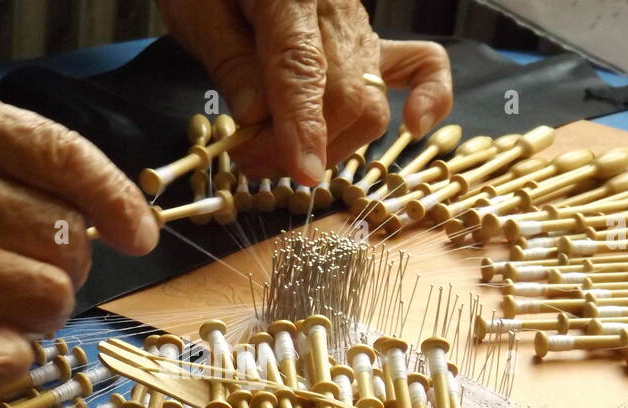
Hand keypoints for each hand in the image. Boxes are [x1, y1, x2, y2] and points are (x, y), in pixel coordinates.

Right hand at [0, 72, 157, 386]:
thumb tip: (91, 203)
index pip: (67, 159)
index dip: (119, 203)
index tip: (140, 235)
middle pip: (65, 240)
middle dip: (71, 263)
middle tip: (41, 267)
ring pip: (46, 299)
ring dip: (45, 311)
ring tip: (10, 303)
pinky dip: (12, 360)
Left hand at [158, 0, 453, 184]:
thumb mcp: (198, 12)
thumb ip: (230, 62)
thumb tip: (257, 118)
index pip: (303, 67)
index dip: (303, 126)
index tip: (302, 170)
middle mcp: (335, 9)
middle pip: (345, 95)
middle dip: (302, 146)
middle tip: (251, 159)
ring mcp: (360, 26)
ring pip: (370, 103)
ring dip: (331, 145)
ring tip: (279, 155)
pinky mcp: (370, 41)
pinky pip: (419, 66)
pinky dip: (429, 98)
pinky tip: (414, 126)